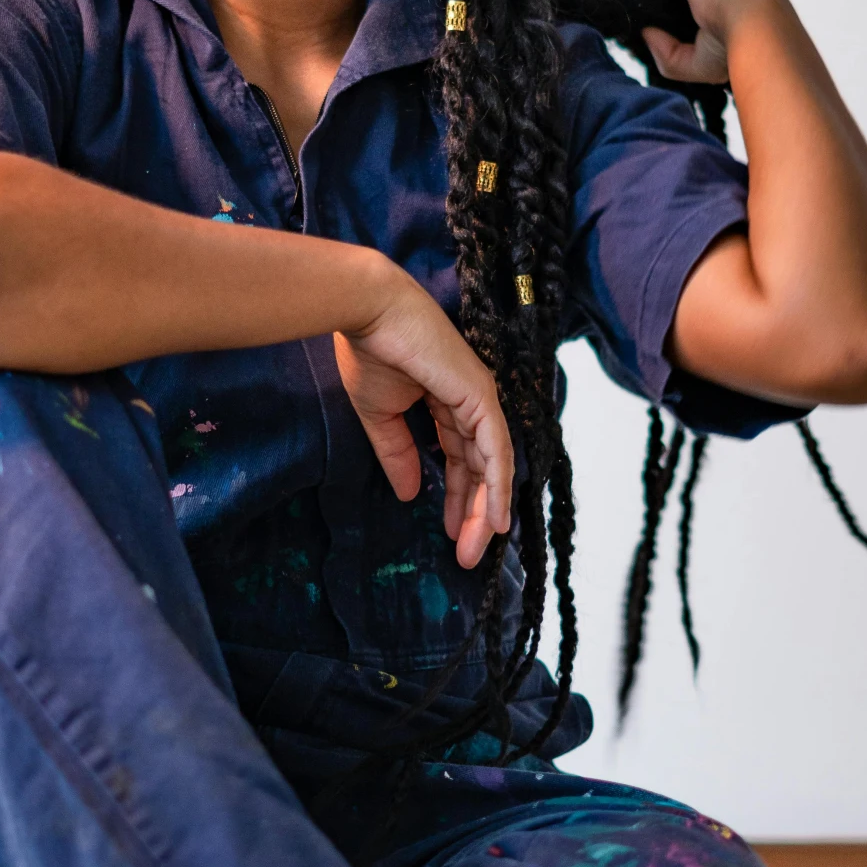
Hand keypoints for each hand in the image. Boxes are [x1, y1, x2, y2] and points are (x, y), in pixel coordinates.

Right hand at [334, 275, 512, 568]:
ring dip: (486, 510)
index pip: (460, 458)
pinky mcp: (481, 397)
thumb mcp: (380, 415)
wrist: (369, 311)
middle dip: (473, 512)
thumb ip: (397, 454)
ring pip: (492, 466)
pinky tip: (495, 520)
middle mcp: (470, 402)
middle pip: (480, 468)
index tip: (451, 532)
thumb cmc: (371, 351)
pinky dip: (498, 487)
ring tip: (477, 548)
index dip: (457, 496)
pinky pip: (496, 452)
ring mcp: (480, 398)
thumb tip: (407, 493)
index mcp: (447, 401)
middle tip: (466, 554)